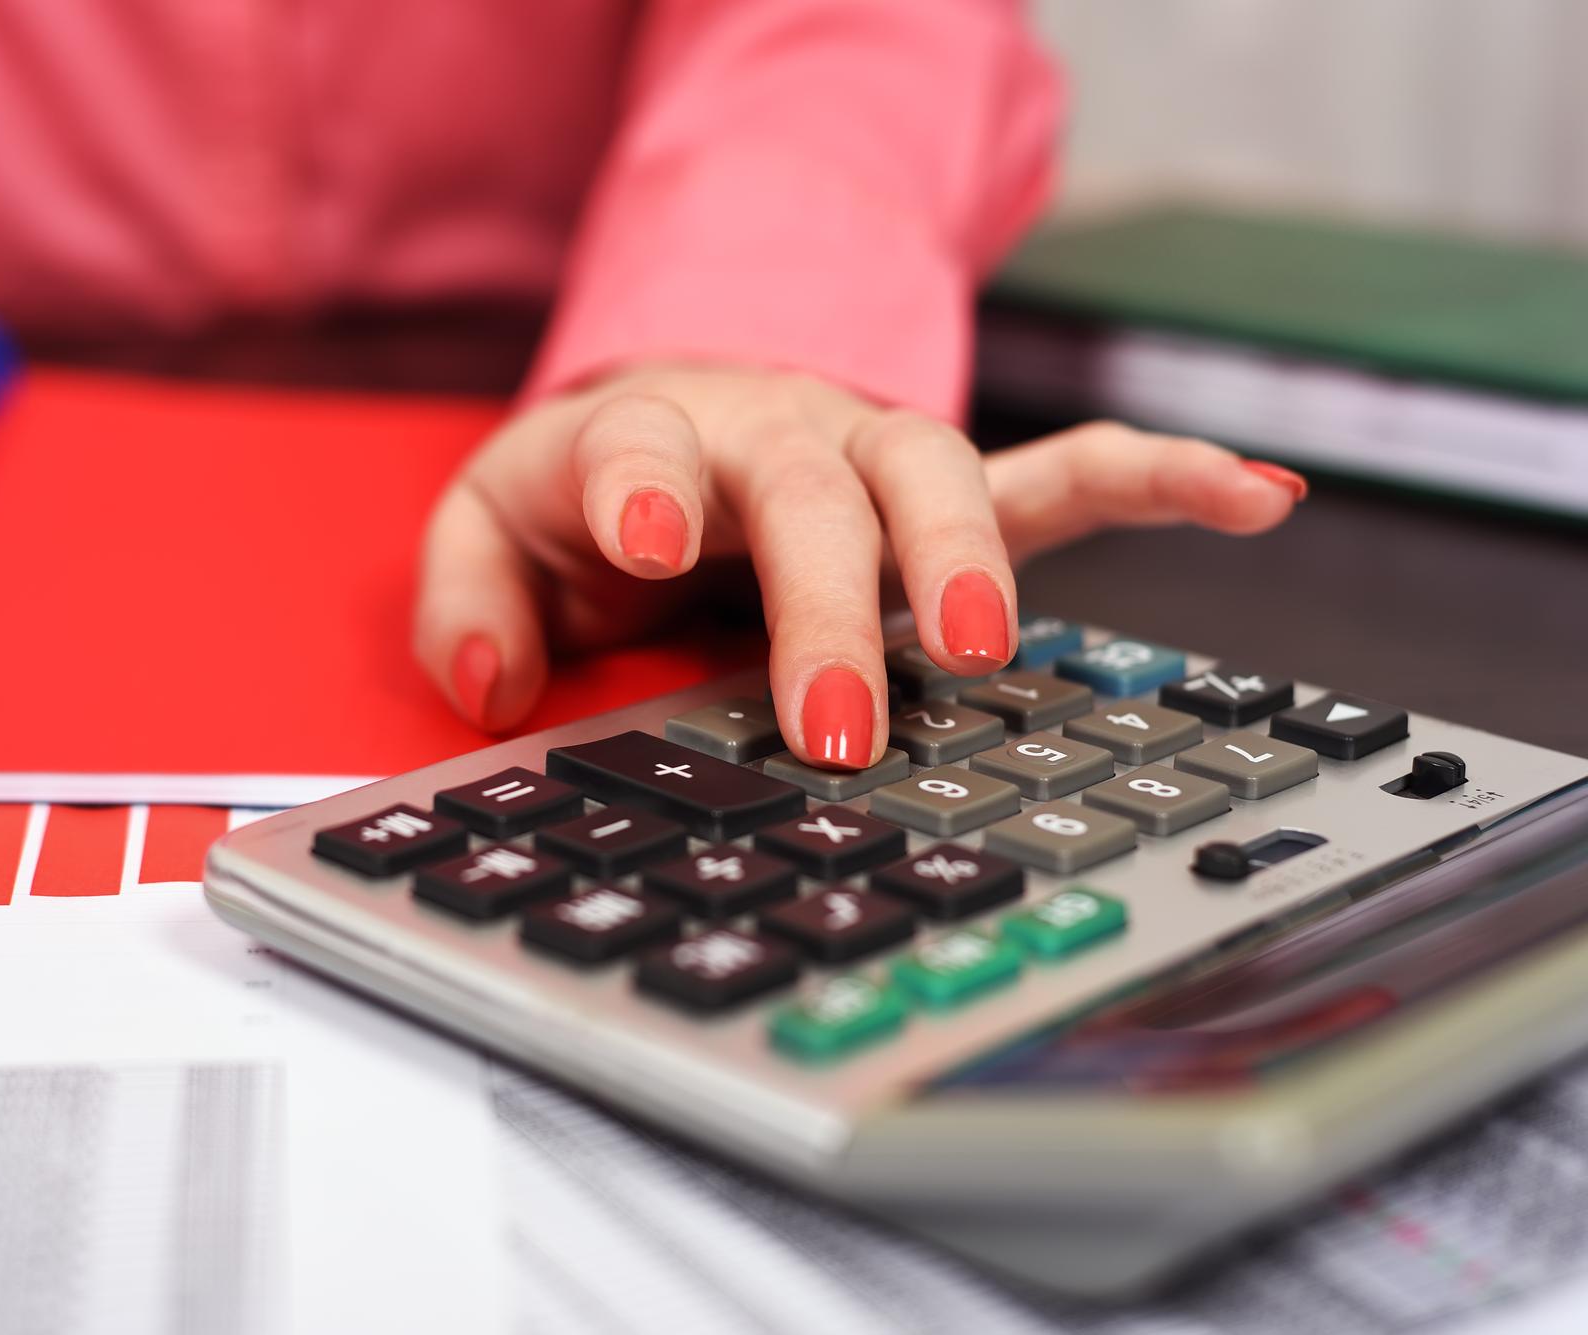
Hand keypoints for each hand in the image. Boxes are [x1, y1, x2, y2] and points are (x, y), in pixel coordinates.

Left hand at [413, 363, 1305, 768]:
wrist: (676, 431)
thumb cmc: (588, 495)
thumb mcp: (493, 531)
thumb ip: (468, 598)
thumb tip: (491, 685)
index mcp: (651, 442)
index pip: (642, 448)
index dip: (641, 488)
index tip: (647, 545)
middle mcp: (776, 436)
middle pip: (812, 489)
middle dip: (828, 600)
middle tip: (837, 716)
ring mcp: (872, 460)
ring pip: (938, 478)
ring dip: (965, 558)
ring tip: (982, 646)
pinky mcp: (948, 495)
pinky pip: (1060, 477)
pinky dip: (1155, 481)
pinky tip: (1254, 496)